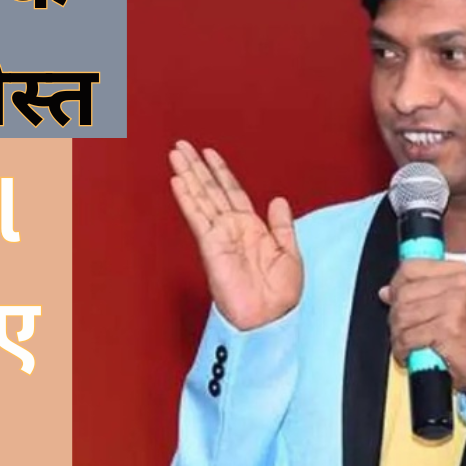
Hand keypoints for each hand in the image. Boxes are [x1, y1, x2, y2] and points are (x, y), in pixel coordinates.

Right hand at [169, 140, 302, 330]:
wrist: (269, 319)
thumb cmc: (279, 297)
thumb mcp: (290, 254)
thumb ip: (282, 226)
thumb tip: (278, 200)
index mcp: (251, 229)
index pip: (232, 192)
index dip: (221, 172)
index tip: (209, 154)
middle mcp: (232, 229)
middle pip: (210, 189)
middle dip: (197, 166)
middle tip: (182, 146)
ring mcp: (219, 236)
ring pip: (201, 197)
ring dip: (188, 174)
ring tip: (176, 154)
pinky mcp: (211, 246)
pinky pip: (198, 217)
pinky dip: (188, 198)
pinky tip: (178, 181)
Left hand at [379, 259, 465, 395]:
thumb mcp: (452, 302)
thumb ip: (421, 292)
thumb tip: (387, 292)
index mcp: (459, 273)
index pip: (411, 268)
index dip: (396, 285)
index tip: (394, 298)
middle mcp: (458, 286)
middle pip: (403, 293)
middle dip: (395, 315)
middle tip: (402, 328)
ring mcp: (453, 307)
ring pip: (403, 315)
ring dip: (398, 334)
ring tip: (406, 343)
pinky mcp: (446, 329)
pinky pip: (408, 337)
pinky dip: (402, 349)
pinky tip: (409, 353)